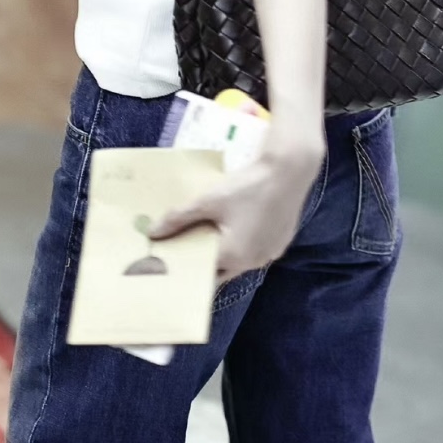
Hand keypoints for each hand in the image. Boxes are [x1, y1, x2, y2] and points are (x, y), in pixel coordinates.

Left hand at [146, 146, 323, 284]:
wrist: (290, 169)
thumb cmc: (248, 186)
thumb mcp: (209, 199)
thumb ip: (179, 218)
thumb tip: (152, 233)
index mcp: (233, 257)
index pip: (201, 272)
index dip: (185, 266)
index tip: (171, 261)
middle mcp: (252, 263)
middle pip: (220, 270)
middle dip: (203, 261)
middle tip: (186, 246)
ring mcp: (269, 255)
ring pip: (238, 261)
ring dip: (224, 252)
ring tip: (208, 233)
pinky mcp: (280, 243)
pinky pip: (254, 250)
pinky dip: (243, 243)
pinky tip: (238, 224)